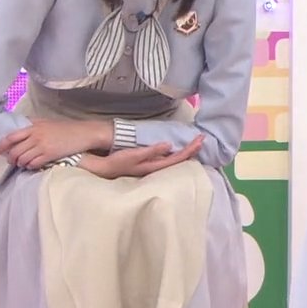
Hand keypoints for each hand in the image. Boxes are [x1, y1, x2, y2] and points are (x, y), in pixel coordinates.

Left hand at [0, 119, 108, 169]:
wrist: (84, 133)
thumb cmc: (66, 128)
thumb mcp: (48, 122)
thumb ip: (34, 124)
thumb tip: (20, 126)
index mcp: (34, 126)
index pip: (11, 136)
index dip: (2, 145)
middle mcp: (35, 135)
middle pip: (14, 150)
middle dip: (11, 158)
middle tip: (12, 161)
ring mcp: (42, 145)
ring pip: (22, 159)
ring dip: (21, 163)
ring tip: (24, 163)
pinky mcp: (49, 155)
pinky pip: (33, 164)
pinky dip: (30, 166)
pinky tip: (33, 165)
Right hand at [81, 135, 203, 179]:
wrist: (104, 168)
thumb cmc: (118, 162)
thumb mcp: (133, 155)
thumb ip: (151, 151)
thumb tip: (169, 145)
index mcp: (155, 166)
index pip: (178, 158)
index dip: (190, 150)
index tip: (200, 140)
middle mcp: (156, 167)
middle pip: (179, 159)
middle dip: (191, 149)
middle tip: (202, 139)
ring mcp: (152, 166)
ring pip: (174, 159)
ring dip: (185, 151)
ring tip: (195, 143)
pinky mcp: (149, 163)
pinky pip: (167, 158)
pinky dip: (176, 152)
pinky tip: (178, 149)